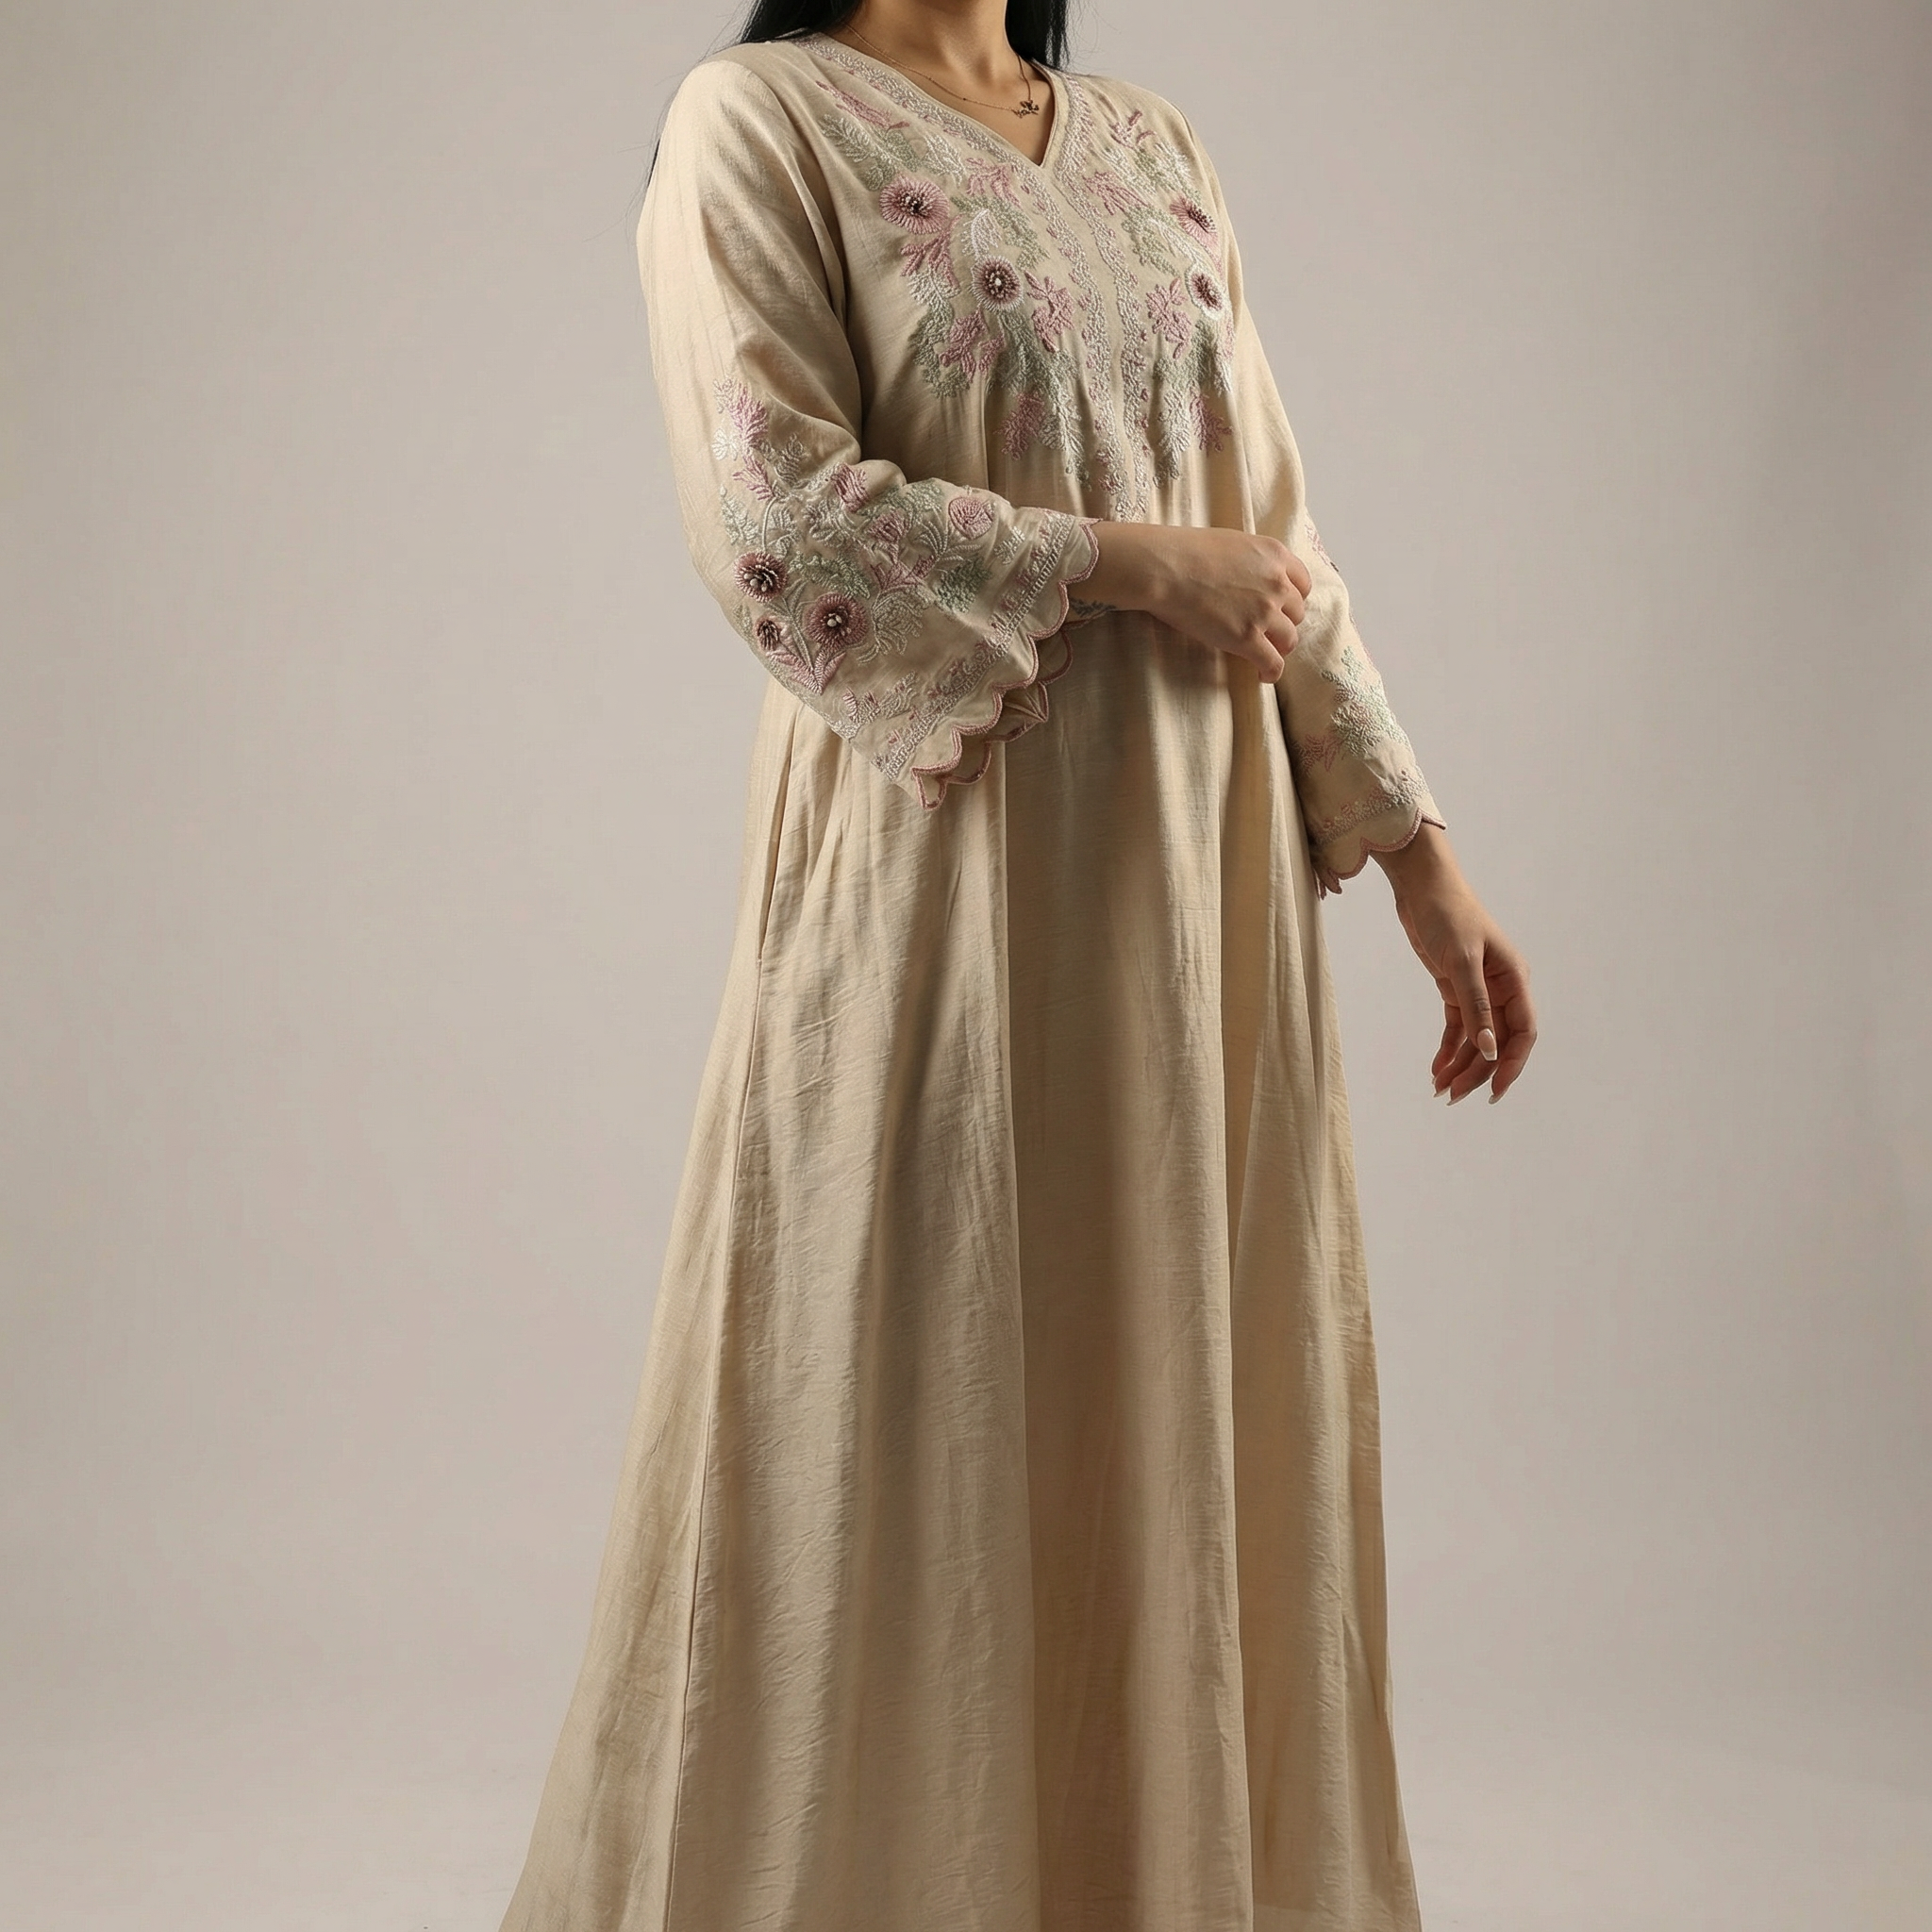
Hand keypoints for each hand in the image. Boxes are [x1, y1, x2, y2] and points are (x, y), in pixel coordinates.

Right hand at [1080, 522, 1309, 680]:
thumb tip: (1249, 577)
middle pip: (1297, 612)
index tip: (1282, 608)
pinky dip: (1271, 672)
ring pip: (1289, 639)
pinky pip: (1272, 663)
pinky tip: (1262, 675)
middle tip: (1267, 631)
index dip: (1293, 598)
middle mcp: (1277, 583)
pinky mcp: (1247, 638)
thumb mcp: (1233, 543)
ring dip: (1278, 647)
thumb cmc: (1187, 551)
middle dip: (1284, 622)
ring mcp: (1264, 612)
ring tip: (1264, 654)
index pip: (1303, 583)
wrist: (1167, 568)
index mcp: (1274, 555)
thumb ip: (1253, 561)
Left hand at [1374, 824, 1535, 1103]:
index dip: (1511, 1065)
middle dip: (1478, 1071)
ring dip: (1461, 1064)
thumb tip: (1489, 1050)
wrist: (1422, 887)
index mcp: (1514, 980)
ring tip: (1440, 1089)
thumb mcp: (1461, 961)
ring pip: (1477, 1038)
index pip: (1522, 1033)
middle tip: (1453, 1096)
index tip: (1494, 1092)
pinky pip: (1458, 1026)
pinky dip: (1449, 1048)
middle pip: (1497, 1041)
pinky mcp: (1455, 987)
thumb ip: (1475, 1007)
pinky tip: (1437, 1068)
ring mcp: (1479, 989)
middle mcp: (1502, 988)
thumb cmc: (1448, 914)